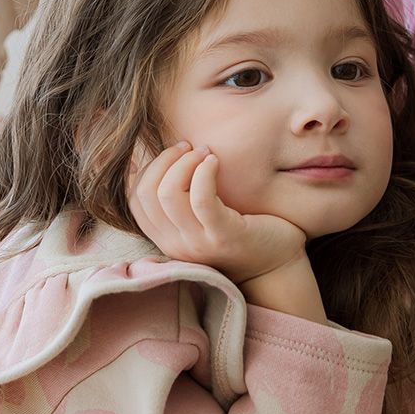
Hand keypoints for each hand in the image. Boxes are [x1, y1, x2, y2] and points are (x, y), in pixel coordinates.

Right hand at [128, 141, 307, 284]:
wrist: (278, 266)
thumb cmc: (242, 232)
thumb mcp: (200, 218)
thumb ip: (178, 198)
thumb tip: (144, 160)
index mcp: (166, 239)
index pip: (136, 200)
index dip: (149, 169)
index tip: (175, 153)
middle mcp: (176, 245)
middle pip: (148, 194)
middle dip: (164, 160)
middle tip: (190, 147)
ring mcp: (198, 244)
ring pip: (168, 194)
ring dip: (184, 163)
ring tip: (206, 153)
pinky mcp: (224, 237)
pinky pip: (201, 200)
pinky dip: (204, 173)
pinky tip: (215, 162)